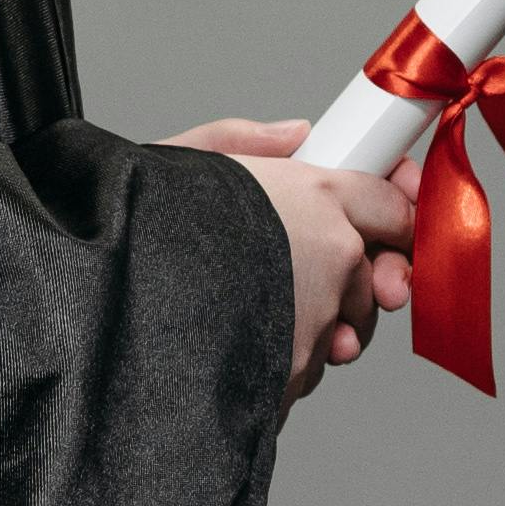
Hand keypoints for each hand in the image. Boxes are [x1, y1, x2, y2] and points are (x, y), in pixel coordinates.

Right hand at [167, 122, 419, 389]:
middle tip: (328, 287)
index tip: (388, 227)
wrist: (110, 294)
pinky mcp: (297, 369)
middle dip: (357, 287)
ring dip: (321, 330)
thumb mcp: (185, 157)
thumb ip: (248, 140)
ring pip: (344, 330)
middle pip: (374, 279)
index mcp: (318, 194)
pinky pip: (308, 370)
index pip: (393, 205)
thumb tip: (297, 136)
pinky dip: (287, 364)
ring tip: (270, 318)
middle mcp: (334, 255)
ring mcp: (320, 317)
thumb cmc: (142, 224)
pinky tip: (247, 346)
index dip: (394, 218)